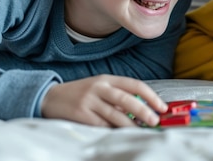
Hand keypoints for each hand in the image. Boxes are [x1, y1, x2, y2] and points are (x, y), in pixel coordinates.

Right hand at [40, 75, 167, 126]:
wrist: (50, 97)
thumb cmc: (81, 94)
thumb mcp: (100, 88)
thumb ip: (118, 97)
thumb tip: (143, 111)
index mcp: (107, 79)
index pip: (134, 85)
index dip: (151, 96)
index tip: (162, 107)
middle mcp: (99, 87)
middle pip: (126, 99)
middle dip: (144, 110)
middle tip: (154, 121)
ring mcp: (89, 101)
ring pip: (115, 114)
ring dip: (130, 124)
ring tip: (141, 130)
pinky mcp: (81, 115)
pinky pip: (101, 125)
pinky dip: (113, 130)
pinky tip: (120, 134)